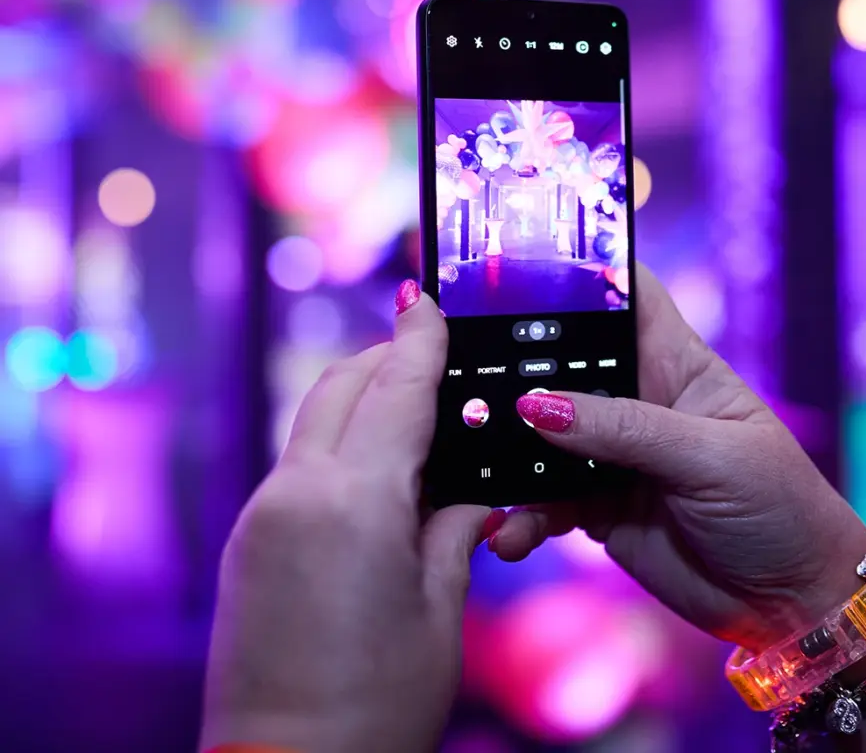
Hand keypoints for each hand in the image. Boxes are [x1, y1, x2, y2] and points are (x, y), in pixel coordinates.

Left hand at [201, 281, 496, 752]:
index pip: (396, 389)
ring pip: (315, 419)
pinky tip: (378, 474)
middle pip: (341, 385)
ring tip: (414, 417)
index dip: (419, 338)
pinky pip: (299, 463)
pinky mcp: (249, 539)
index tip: (428, 300)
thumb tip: (476, 492)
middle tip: (431, 356)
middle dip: (385, 357)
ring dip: (361, 399)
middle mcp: (297, 491)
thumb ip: (457, 528)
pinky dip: (339, 444)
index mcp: (356, 501)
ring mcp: (263, 514)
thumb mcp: (441, 608)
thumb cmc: (377, 706)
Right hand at [491, 265, 865, 651]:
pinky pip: (543, 501)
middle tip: (466, 373)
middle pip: (566, 363)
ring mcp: (612, 454)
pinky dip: (522, 515)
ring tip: (474, 464)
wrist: (791, 604)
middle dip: (520, 365)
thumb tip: (537, 406)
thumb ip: (624, 429)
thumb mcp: (710, 458)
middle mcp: (636, 401)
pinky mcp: (596, 506)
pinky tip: (508, 532)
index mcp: (676, 364)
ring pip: (543, 434)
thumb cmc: (780, 508)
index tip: (522, 264)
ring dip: (509, 448)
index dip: (583, 273)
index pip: (626, 296)